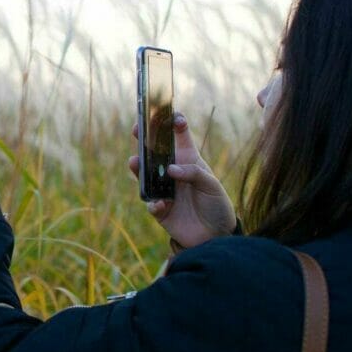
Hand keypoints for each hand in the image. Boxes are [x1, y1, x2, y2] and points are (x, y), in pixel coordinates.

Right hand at [128, 113, 235, 247]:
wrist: (215, 236)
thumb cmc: (216, 204)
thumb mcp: (212, 185)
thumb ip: (193, 173)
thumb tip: (170, 170)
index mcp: (188, 161)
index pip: (179, 137)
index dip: (175, 123)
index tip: (173, 115)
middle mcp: (172, 172)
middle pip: (154, 152)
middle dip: (144, 139)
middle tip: (138, 128)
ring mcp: (163, 190)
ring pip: (144, 175)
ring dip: (138, 168)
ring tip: (134, 161)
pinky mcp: (160, 209)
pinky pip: (151, 203)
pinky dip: (154, 203)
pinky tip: (163, 204)